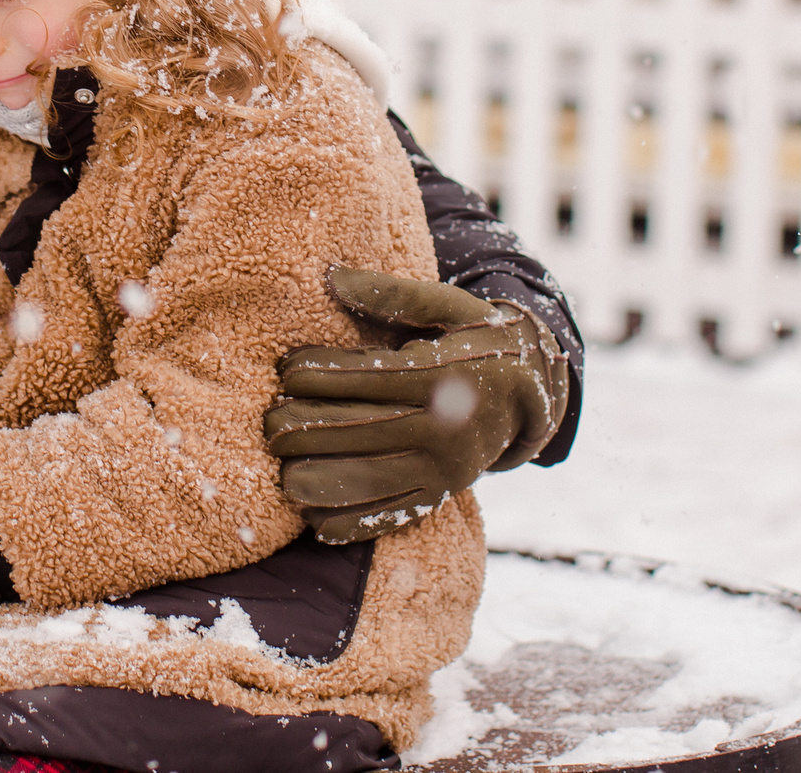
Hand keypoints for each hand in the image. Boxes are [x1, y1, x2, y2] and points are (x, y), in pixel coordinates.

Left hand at [264, 268, 571, 544]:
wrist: (530, 391)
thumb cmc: (476, 337)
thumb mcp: (448, 305)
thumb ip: (393, 293)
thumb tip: (331, 277)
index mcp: (445, 375)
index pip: (372, 378)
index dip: (323, 375)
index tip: (285, 370)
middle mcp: (447, 427)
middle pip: (365, 431)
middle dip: (310, 429)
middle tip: (269, 426)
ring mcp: (444, 469)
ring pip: (374, 481)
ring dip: (322, 481)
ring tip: (282, 475)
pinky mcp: (440, 495)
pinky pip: (392, 517)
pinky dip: (351, 524)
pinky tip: (313, 520)